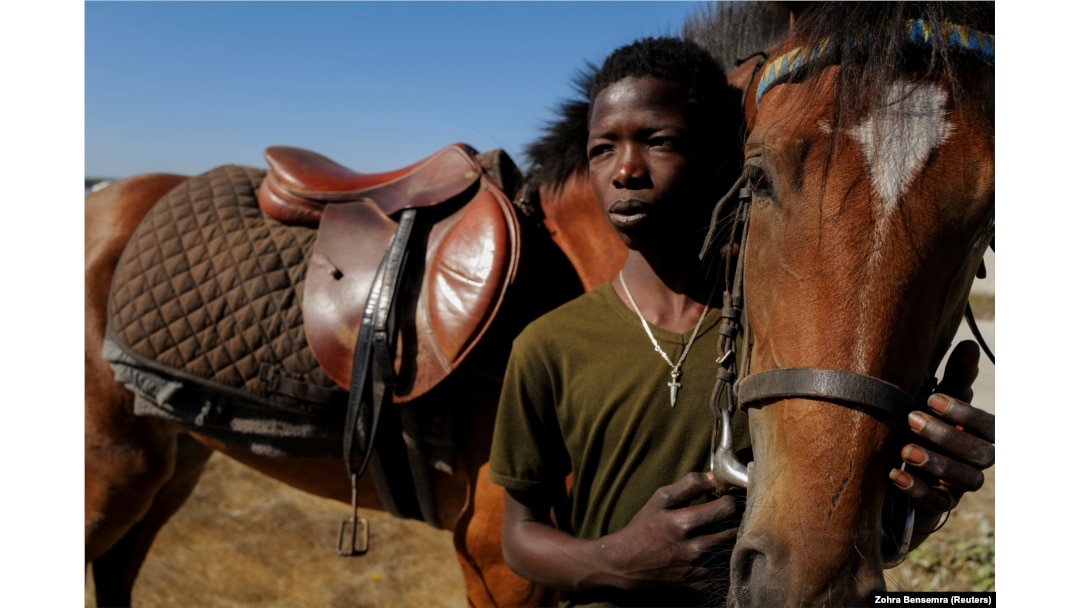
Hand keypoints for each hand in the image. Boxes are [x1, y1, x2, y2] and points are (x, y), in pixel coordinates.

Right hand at [599, 471, 741, 589]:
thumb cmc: (643, 527)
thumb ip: (689, 485)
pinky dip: (722, 561)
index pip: (726, 508)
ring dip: (730, 541)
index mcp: (683, 523)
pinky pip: (722, 571)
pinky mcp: (697, 583)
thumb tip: (714, 476)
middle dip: (734, 521)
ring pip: (730, 552)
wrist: (625, 563)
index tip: (728, 498)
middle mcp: (694, 548)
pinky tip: (714, 552)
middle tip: (730, 515)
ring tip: (722, 532)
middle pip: (733, 531)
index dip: (730, 500)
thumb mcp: (660, 499)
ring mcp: (696, 569)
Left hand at [889, 341, 994, 534]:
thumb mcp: (935, 402)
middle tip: (911, 419)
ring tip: (905, 450)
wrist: (897, 463)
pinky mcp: (939, 504)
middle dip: (947, 436)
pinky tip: (895, 475)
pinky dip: (917, 490)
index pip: (990, 427)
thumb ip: (954, 379)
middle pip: (981, 455)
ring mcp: (959, 484)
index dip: (966, 414)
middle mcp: (975, 461)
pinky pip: (938, 503)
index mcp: (979, 434)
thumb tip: (968, 345)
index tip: (933, 399)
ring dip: (937, 464)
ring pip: (967, 480)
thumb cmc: (923, 426)